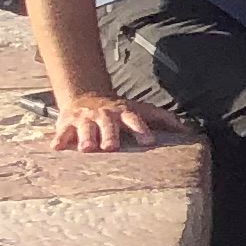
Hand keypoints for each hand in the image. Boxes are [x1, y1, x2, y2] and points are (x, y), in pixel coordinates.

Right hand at [47, 89, 181, 154]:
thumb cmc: (119, 110)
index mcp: (124, 113)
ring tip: (87, 149)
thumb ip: (164, 120)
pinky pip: (62, 131)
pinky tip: (56, 147)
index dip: (142, 129)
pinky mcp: (66, 122)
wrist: (86, 96)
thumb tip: (189, 130)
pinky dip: (59, 138)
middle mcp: (105, 115)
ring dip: (86, 137)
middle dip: (110, 135)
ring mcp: (85, 118)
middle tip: (111, 147)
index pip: (135, 120)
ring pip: (85, 128)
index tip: (148, 141)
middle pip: (108, 124)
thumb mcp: (142, 110)